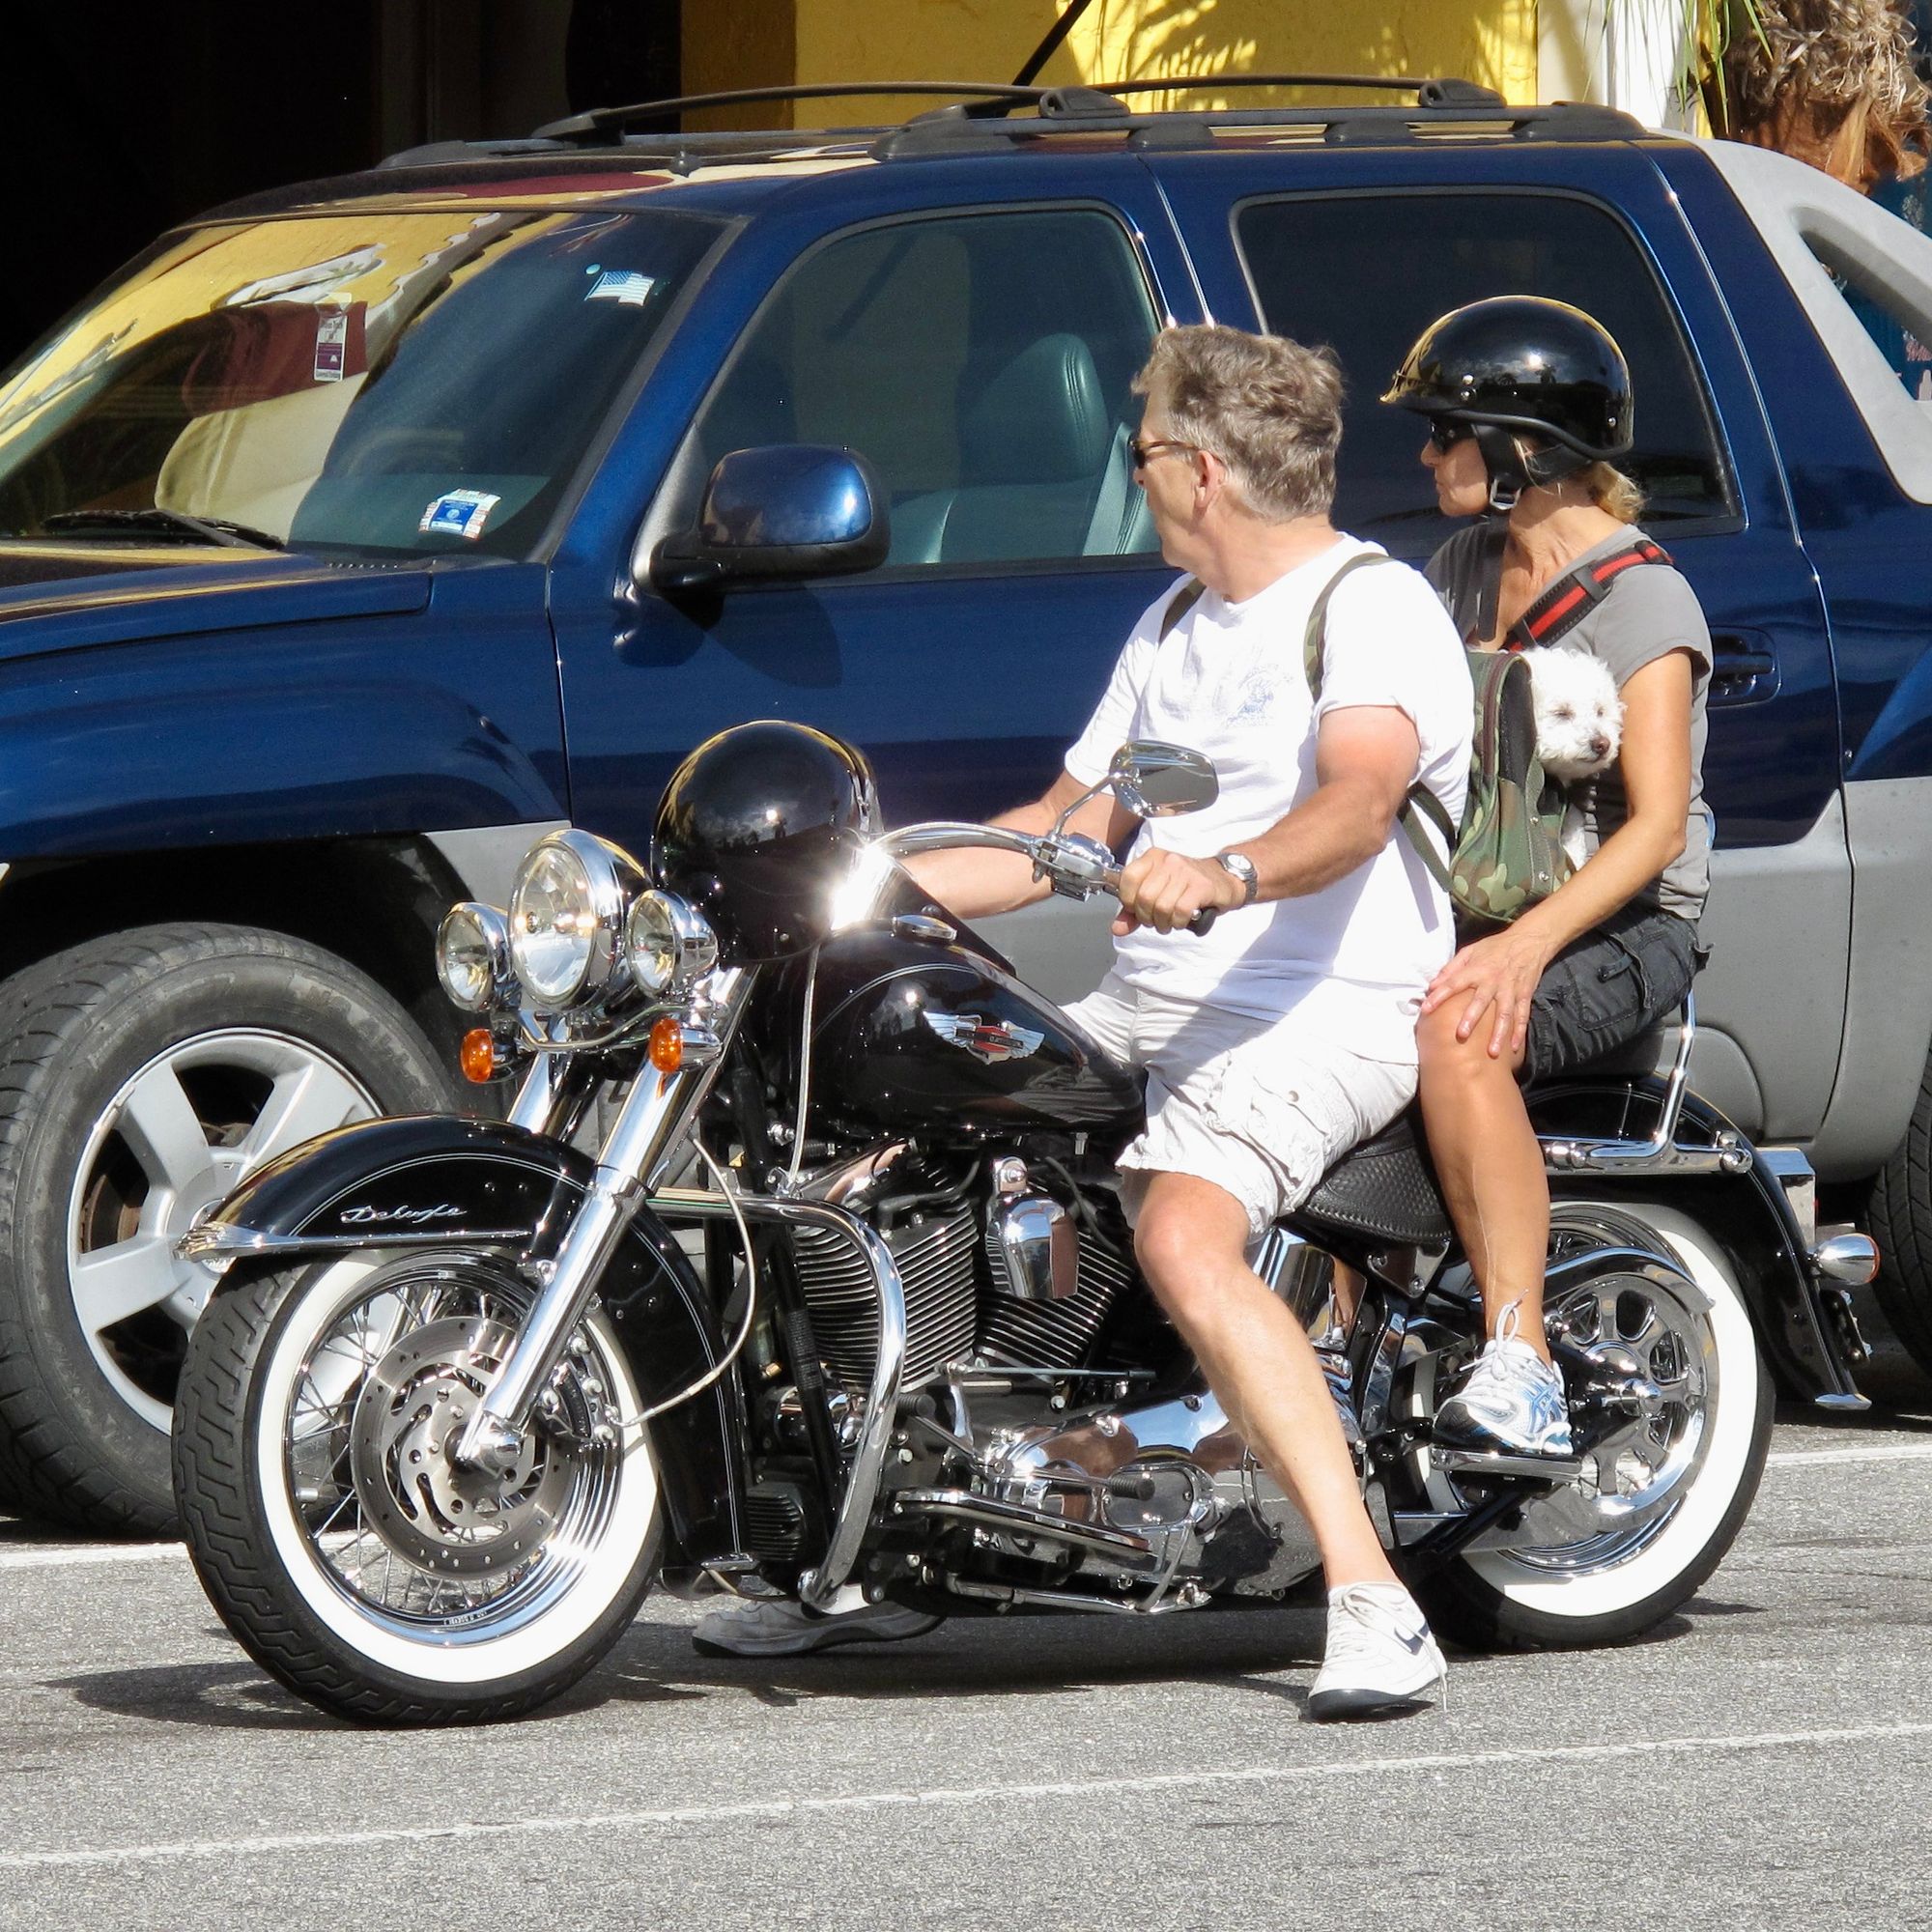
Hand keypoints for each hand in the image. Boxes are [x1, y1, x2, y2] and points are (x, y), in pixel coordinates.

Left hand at [1113, 849, 1240, 935]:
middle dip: (1147, 917)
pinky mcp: (1201, 886)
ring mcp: (1185, 871)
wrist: (1224, 879)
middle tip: (1156, 920)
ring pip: (1162, 906)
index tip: (1138, 910)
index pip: (1127, 878)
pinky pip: (1180, 911)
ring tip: (1169, 922)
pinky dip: (1178, 922)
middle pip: (1144, 897)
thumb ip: (1133, 911)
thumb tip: (1116, 928)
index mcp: (1152, 858)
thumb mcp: (1157, 893)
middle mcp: (1167, 860)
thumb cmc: (1187, 887)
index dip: (1129, 901)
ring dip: (1163, 923)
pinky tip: (1182, 920)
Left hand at [1419, 924, 1554, 1059]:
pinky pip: (1522, 1016)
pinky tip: (1513, 1048)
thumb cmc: (1494, 947)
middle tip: (1461, 1035)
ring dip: (1498, 1033)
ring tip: (1491, 1052)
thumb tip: (1432, 985)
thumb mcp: (1470, 951)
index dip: (1440, 995)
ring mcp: (1510, 990)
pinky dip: (1519, 1032)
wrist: (1529, 941)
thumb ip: (1451, 968)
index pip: (1454, 983)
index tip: (1426, 1010)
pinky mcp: (1524, 995)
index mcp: (1477, 969)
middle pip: (1480, 1002)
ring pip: (1504, 1014)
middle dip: (1471, 1018)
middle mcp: (1493, 981)